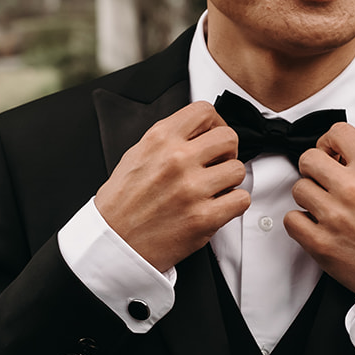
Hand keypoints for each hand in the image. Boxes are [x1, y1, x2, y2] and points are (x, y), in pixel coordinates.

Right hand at [95, 102, 248, 271]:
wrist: (114, 244)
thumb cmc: (122, 202)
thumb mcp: (136, 156)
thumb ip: (167, 139)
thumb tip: (198, 131)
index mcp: (159, 140)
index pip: (205, 111)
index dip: (214, 123)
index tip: (211, 136)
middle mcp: (177, 160)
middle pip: (229, 137)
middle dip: (226, 151)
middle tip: (216, 164)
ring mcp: (191, 189)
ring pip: (238, 170)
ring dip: (229, 181)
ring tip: (212, 189)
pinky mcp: (203, 218)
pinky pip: (241, 199)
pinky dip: (233, 204)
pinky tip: (216, 206)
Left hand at [285, 123, 354, 300]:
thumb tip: (345, 156)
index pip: (338, 132)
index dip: (330, 142)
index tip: (330, 153)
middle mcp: (352, 188)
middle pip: (308, 158)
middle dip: (315, 169)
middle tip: (323, 181)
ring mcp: (334, 216)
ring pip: (298, 188)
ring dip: (309, 197)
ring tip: (324, 208)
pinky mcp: (321, 243)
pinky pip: (291, 220)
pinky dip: (301, 223)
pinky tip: (317, 226)